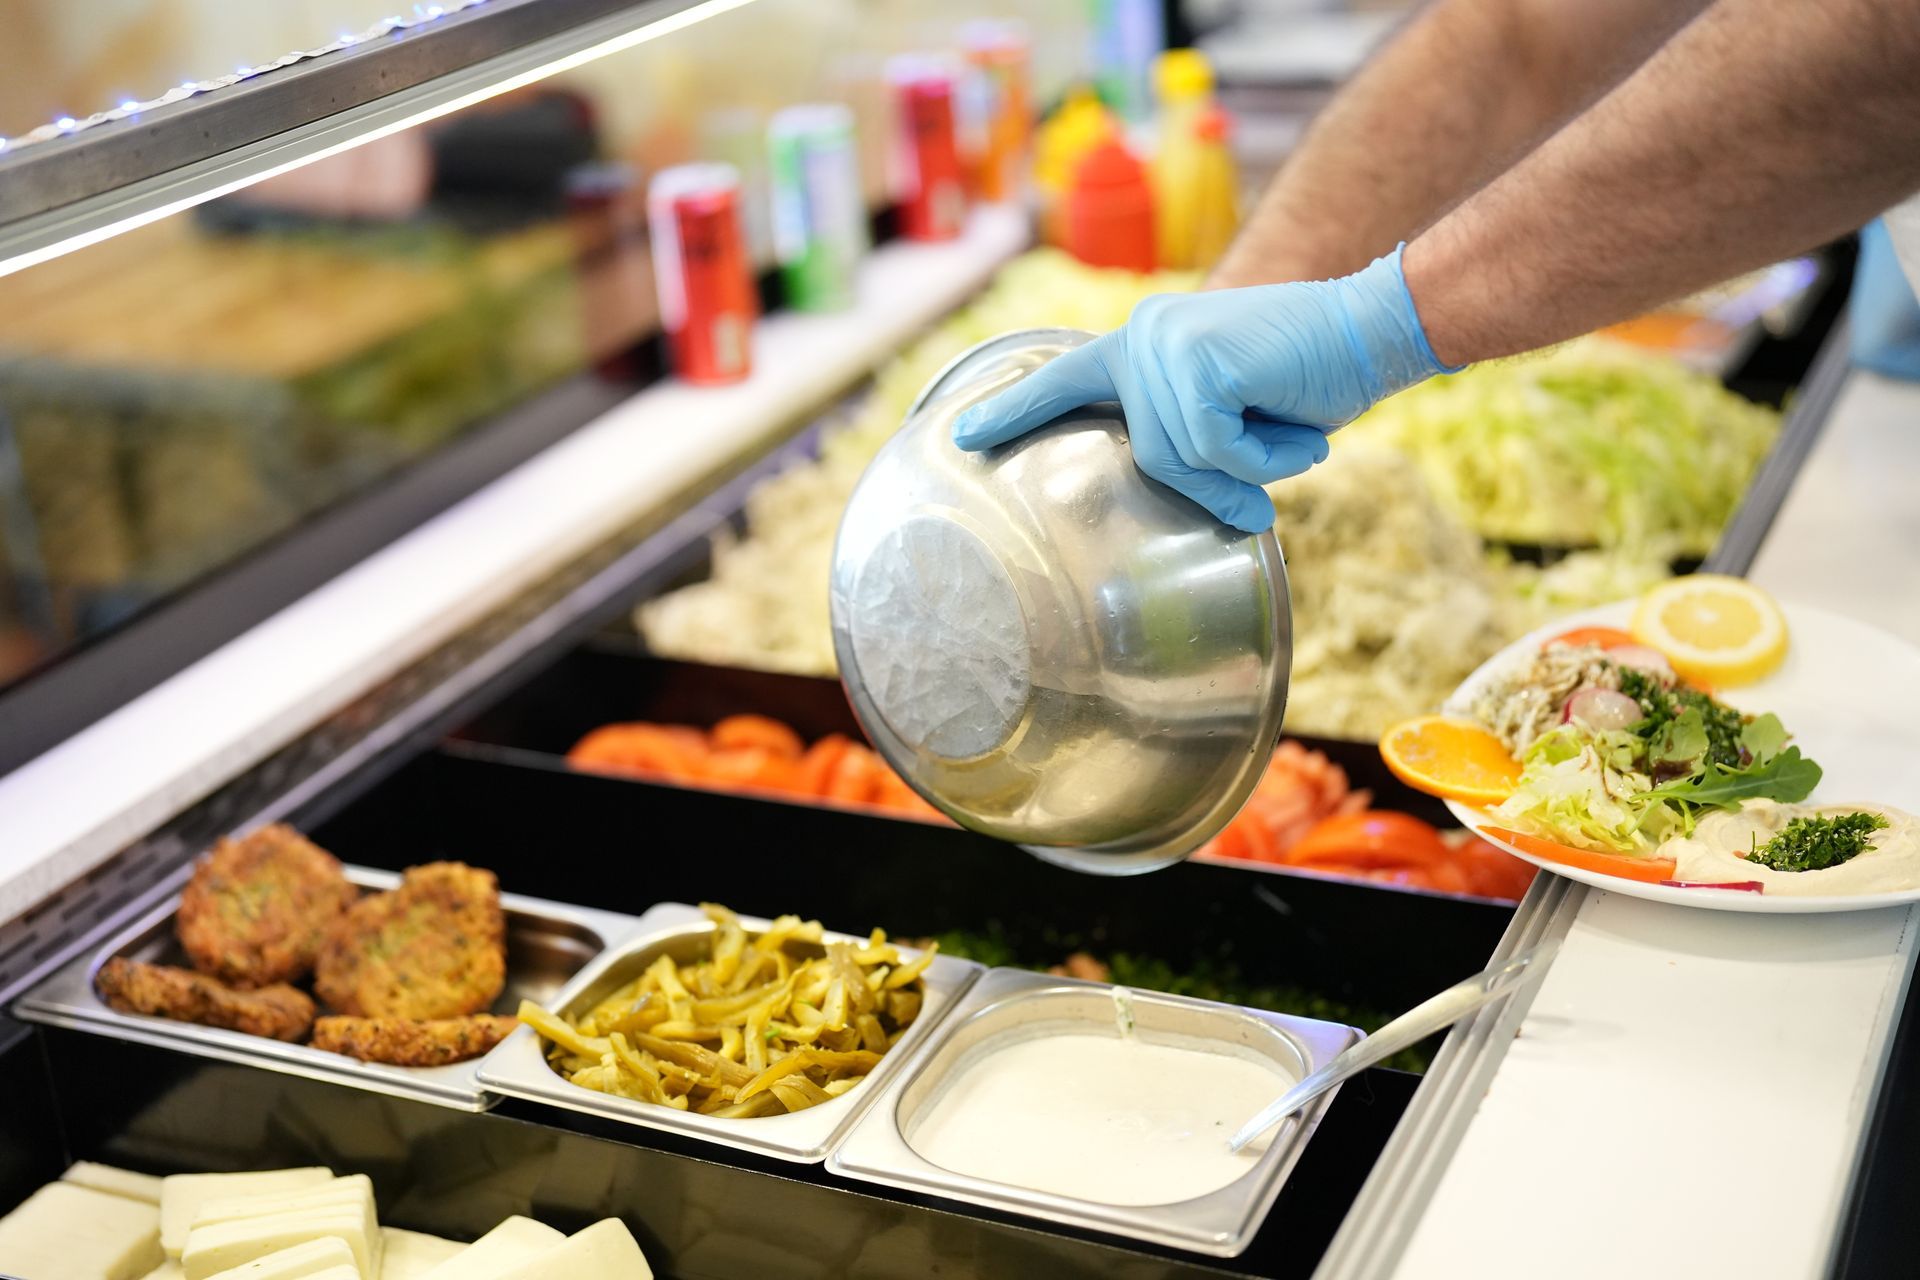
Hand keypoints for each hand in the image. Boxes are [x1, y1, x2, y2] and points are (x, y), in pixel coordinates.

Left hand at [951, 246, 1454, 530]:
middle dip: (1217, 474)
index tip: (960, 435)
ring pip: (1180, 459)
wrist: (1369, 334)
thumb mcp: (1236, 423)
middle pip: (1149, 457)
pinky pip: (1212, 450)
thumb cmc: (1308, 381)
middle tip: (1276, 448)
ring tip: (1287, 427)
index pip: (1065, 381)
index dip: (1014, 411)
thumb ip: (1189, 446)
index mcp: (1142, 348)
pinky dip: (1260, 457)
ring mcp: (1163, 346)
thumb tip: (1191, 502)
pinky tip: (1290, 425)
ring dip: (1247, 465)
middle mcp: (1141, 338)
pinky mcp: (1192, 364)